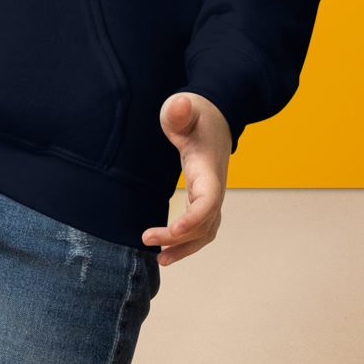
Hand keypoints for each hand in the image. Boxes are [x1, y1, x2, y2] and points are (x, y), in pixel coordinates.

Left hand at [142, 92, 231, 266]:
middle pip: (206, 223)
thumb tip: (179, 103)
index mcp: (209, 168)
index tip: (171, 231)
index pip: (209, 201)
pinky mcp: (203, 198)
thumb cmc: (198, 115)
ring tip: (160, 259)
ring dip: (185, 247)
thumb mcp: (186, 108)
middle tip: (147, 239)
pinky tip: (166, 249)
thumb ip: (180, 111)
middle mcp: (215, 186)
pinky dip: (187, 241)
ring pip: (206, 231)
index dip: (193, 219)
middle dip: (180, 238)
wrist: (215, 118)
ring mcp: (211, 195)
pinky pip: (201, 227)